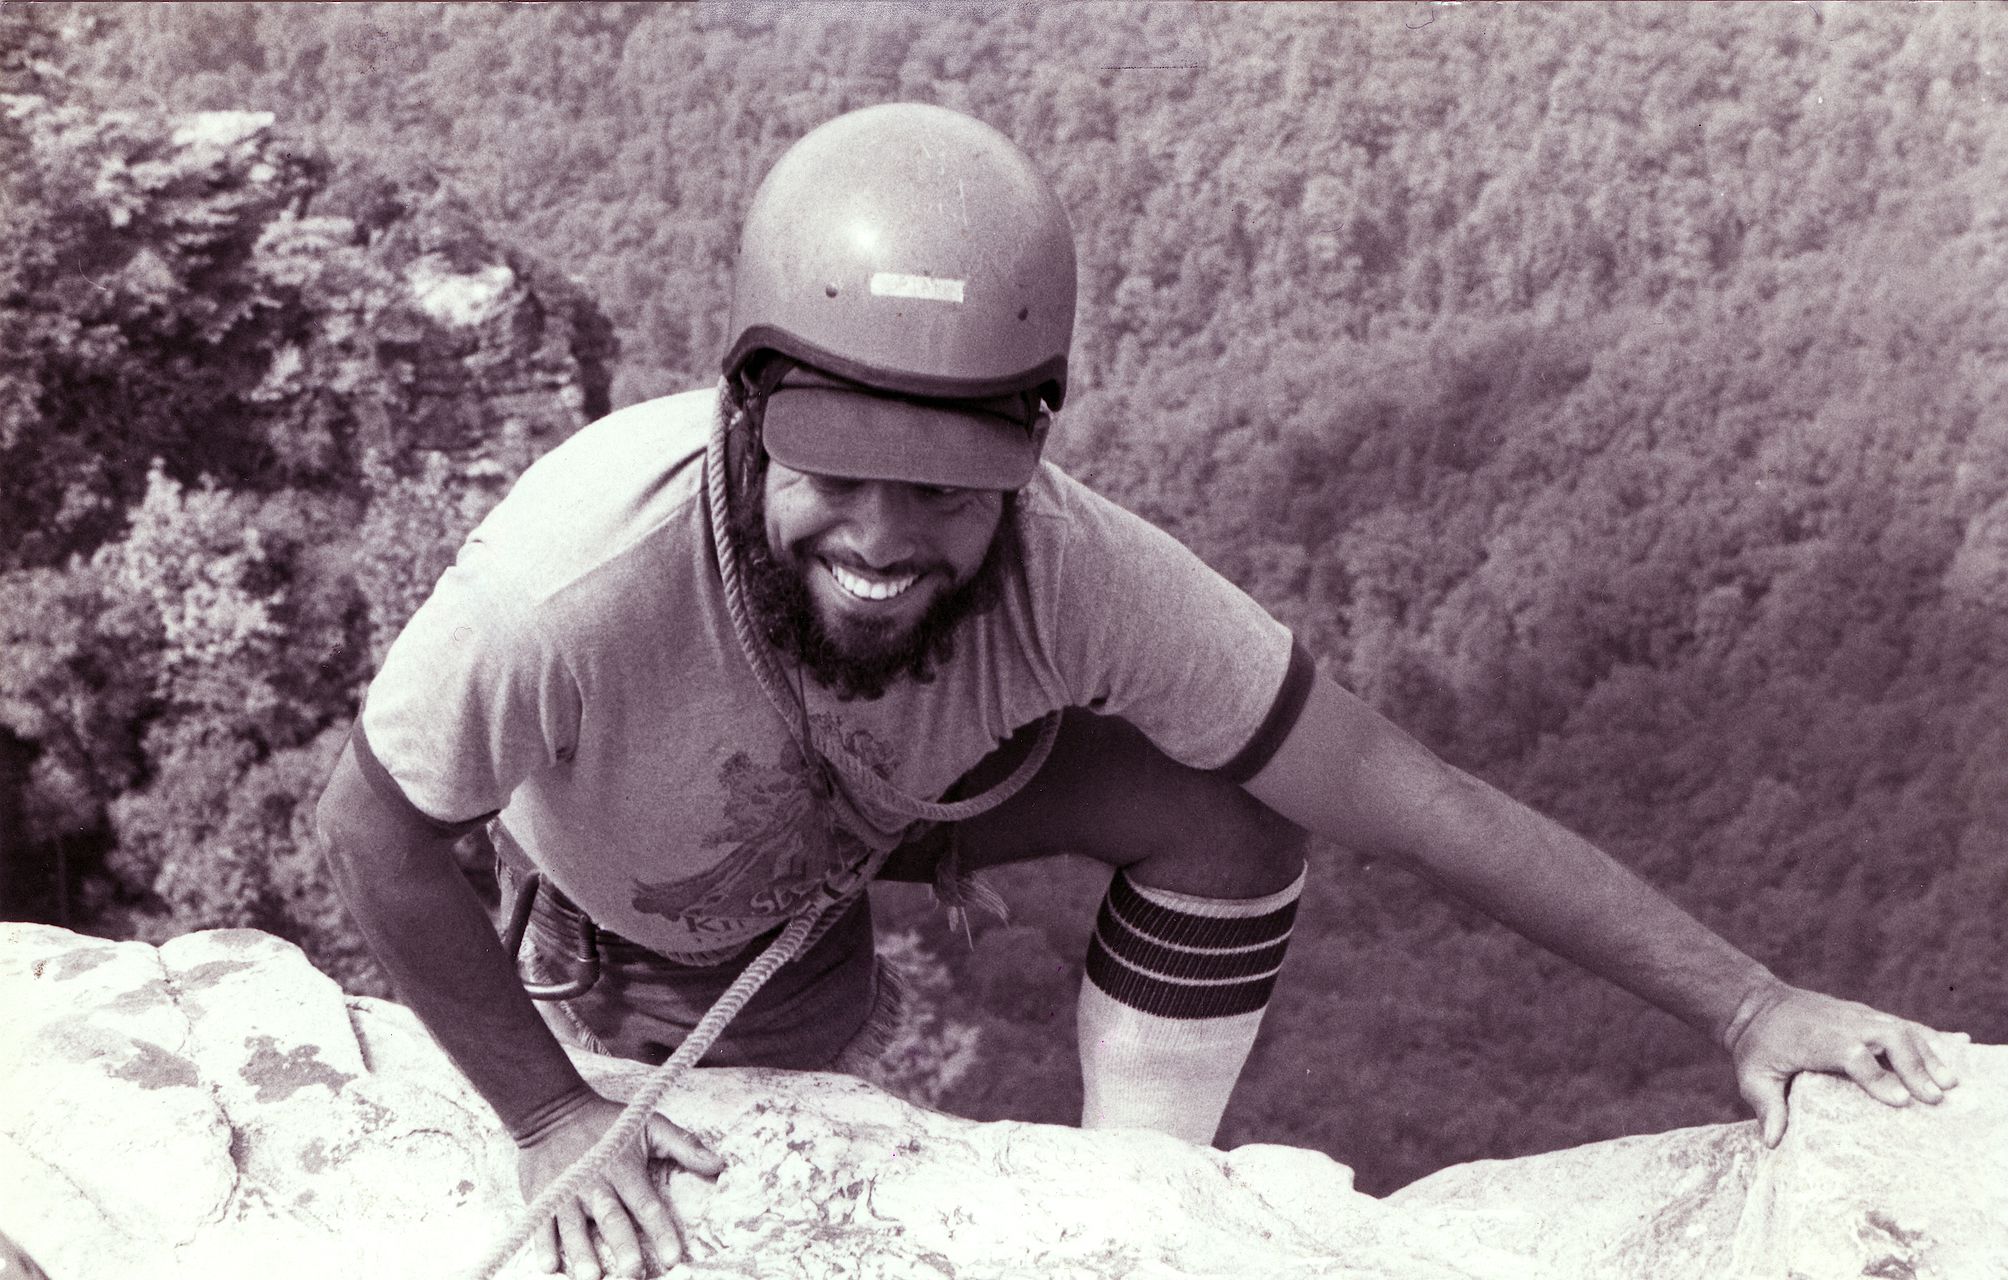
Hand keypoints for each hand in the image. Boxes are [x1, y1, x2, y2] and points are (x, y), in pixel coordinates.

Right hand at [515, 1090, 725, 1277]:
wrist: (553, 1110)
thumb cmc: (607, 1123)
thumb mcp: (650, 1125)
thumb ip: (685, 1145)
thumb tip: (719, 1164)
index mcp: (624, 1169)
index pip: (647, 1204)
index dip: (661, 1231)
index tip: (674, 1257)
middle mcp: (595, 1184)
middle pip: (612, 1219)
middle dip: (623, 1247)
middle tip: (633, 1273)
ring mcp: (565, 1192)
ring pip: (574, 1227)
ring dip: (582, 1253)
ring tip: (592, 1277)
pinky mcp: (540, 1197)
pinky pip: (541, 1223)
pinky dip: (543, 1244)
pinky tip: (549, 1266)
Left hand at [1722, 982, 1963, 1147]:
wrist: (1756, 1005)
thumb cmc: (1758, 1045)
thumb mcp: (1752, 1075)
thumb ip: (1765, 1104)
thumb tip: (1773, 1141)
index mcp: (1815, 1038)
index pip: (1851, 1053)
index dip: (1876, 1076)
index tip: (1900, 1101)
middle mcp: (1841, 1023)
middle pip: (1886, 1036)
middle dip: (1914, 1065)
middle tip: (1935, 1098)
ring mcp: (1857, 1016)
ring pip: (1900, 1028)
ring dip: (1927, 1054)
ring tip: (1951, 1084)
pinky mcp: (1867, 1015)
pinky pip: (1902, 1024)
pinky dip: (1927, 1038)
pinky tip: (1951, 1053)